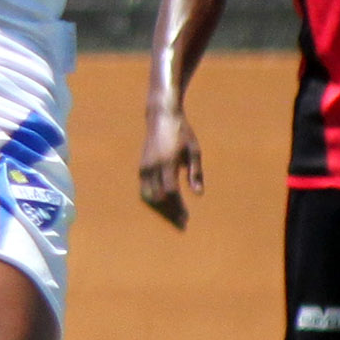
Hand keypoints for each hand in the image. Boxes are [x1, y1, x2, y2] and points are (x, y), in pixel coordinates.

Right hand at [139, 107, 203, 229]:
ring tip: (173, 218)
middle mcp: (152, 166)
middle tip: (182, 223)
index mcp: (167, 161)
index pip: (170, 192)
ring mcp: (144, 167)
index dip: (177, 207)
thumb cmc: (181, 132)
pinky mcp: (142, 167)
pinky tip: (165, 206)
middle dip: (169, 213)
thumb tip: (198, 194)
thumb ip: (195, 173)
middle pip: (158, 198)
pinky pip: (145, 190)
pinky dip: (154, 201)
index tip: (186, 218)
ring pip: (148, 196)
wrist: (161, 116)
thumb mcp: (194, 150)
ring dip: (160, 209)